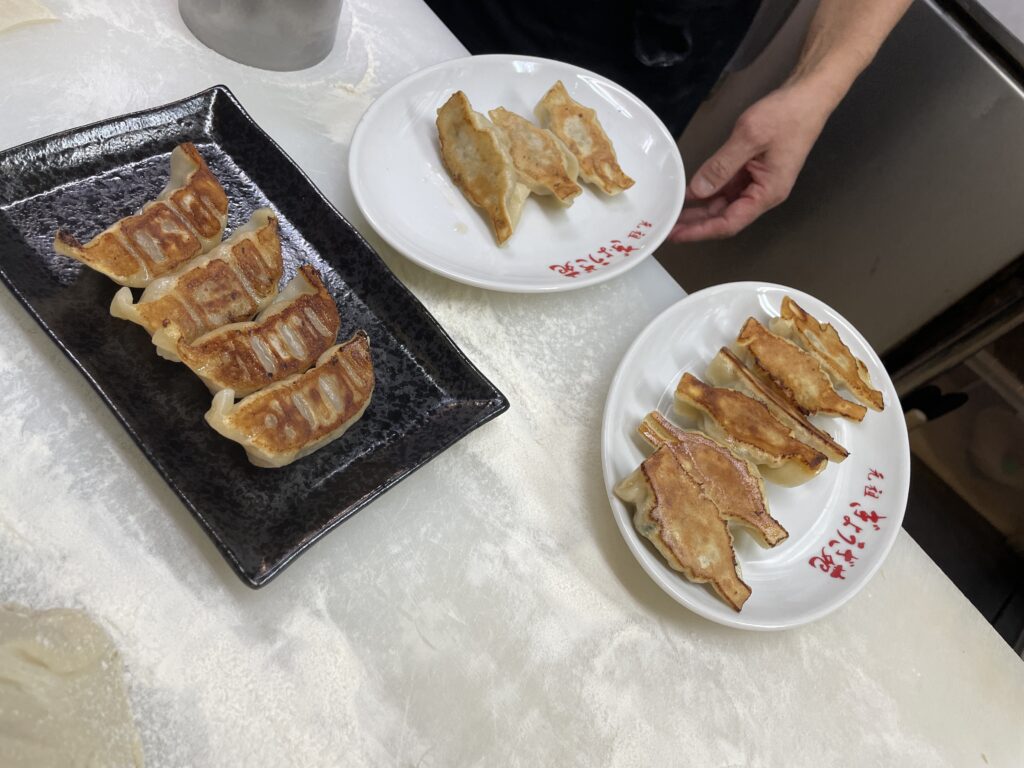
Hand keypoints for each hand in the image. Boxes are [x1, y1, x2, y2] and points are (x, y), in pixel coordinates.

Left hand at [669, 83, 831, 241]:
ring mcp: (758, 183)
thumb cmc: (787, 115)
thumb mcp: (749, 137)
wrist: (809, 96)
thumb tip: (698, 190)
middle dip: (696, 223)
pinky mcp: (753, 171)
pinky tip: (690, 193)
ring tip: (674, 214)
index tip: (677, 234)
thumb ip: (721, 166)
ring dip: (700, 210)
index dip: (701, 231)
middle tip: (668, 227)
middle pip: (725, 217)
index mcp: (768, 192)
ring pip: (724, 204)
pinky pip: (728, 188)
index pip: (729, 222)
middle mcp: (763, 193)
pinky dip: (709, 192)